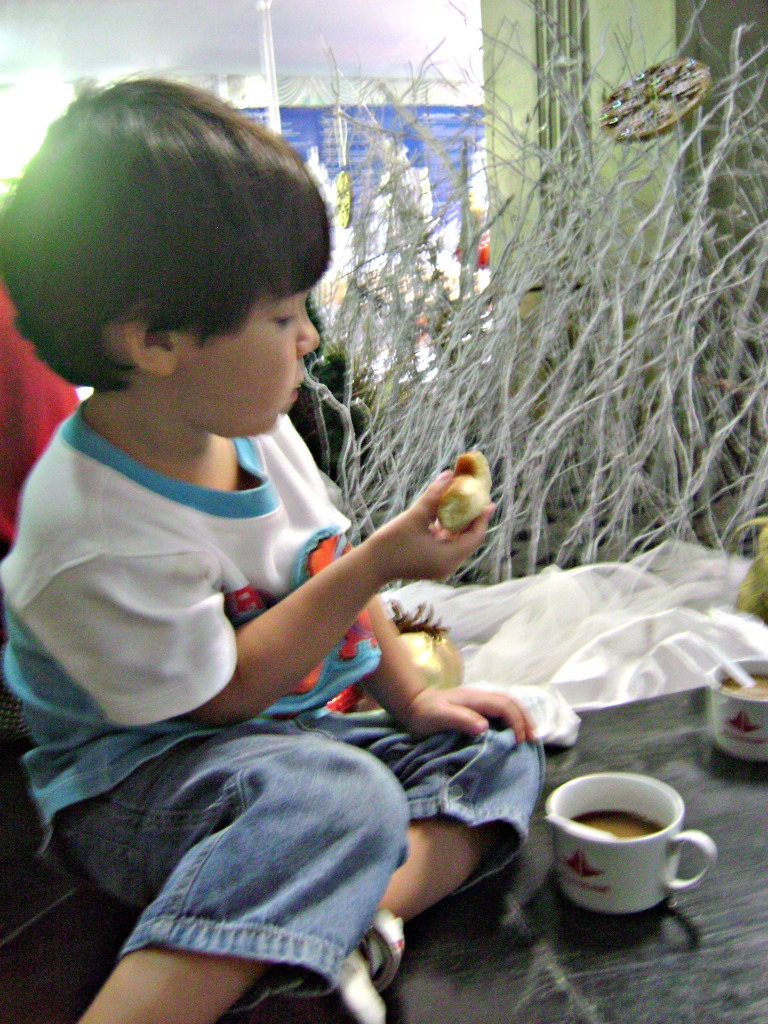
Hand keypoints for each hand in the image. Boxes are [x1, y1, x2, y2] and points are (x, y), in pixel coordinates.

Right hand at [367, 473, 493, 584]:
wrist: (369, 566)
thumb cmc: (390, 544)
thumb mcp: (414, 517)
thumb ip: (433, 496)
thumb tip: (449, 475)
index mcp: (448, 558)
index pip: (474, 536)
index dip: (481, 517)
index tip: (486, 498)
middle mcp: (448, 565)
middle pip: (468, 539)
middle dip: (472, 517)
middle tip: (476, 497)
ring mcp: (440, 566)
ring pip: (457, 541)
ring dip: (460, 522)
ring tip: (464, 501)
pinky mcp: (431, 563)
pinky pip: (446, 545)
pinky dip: (448, 530)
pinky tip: (447, 513)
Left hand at [397, 686, 537, 743]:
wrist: (411, 704)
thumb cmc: (424, 713)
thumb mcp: (440, 717)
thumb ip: (461, 720)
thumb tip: (485, 727)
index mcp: (475, 699)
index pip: (504, 706)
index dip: (516, 722)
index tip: (519, 741)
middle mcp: (480, 697)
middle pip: (510, 703)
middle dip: (524, 719)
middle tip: (534, 739)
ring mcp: (478, 701)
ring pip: (507, 705)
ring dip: (520, 718)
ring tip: (528, 735)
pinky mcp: (474, 708)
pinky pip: (499, 710)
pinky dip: (511, 719)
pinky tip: (511, 732)